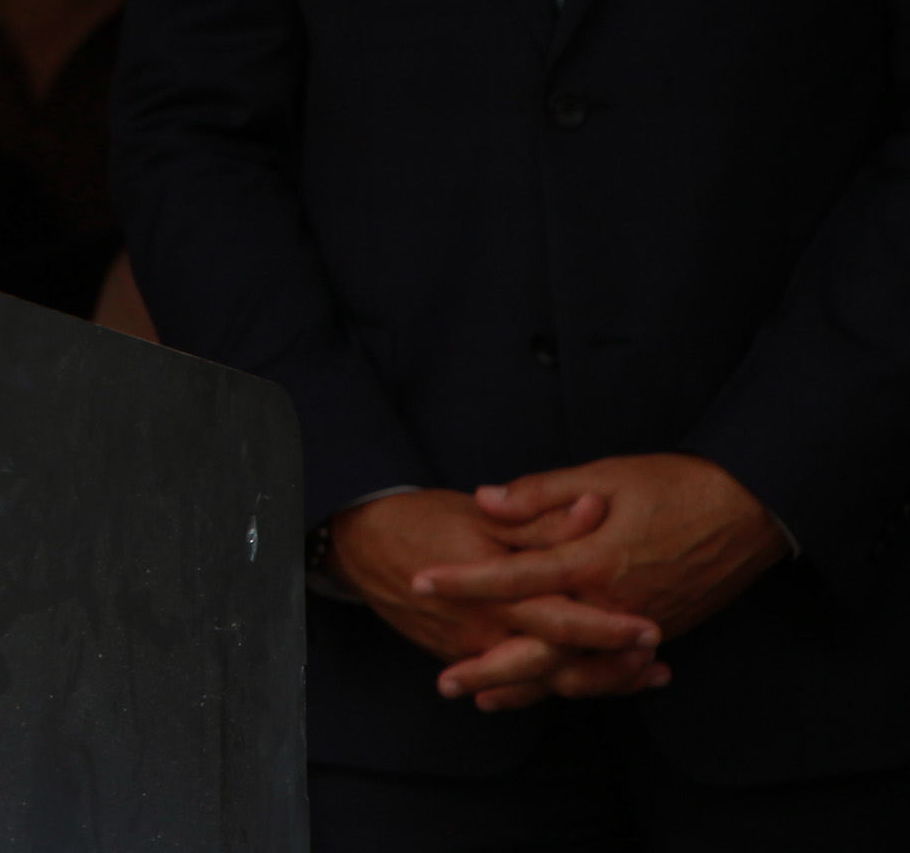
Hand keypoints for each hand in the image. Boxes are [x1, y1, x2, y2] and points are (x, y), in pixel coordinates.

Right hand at [328, 488, 663, 712]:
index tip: (649, 629)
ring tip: (640, 675)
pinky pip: (515, 682)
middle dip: (610, 666)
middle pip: (556, 661)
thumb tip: (595, 508)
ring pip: (540, 679)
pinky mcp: (462, 657)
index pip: (557, 615)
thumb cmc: (421, 519)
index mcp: (490, 585)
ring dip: (594, 681)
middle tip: (655, 662)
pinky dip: (555, 683)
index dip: (605, 627)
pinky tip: (592, 680)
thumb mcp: (480, 513)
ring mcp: (469, 648)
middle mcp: (482, 626)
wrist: (359, 544)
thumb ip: (540, 518)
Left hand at [416, 453, 785, 708]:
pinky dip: (578, 686)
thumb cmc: (675, 484)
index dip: (464, 580)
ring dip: (528, 687)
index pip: (513, 575)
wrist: (752, 509)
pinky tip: (551, 691)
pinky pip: (610, 672)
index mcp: (593, 559)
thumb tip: (485, 500)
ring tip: (483, 698)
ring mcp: (638, 625)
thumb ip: (541, 493)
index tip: (421, 582)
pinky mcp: (660, 634)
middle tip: (444, 682)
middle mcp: (613, 603)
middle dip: (489, 667)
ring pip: (576, 671)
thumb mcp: (605, 475)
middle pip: (540, 648)